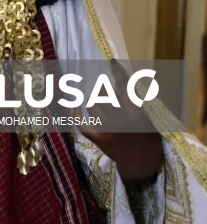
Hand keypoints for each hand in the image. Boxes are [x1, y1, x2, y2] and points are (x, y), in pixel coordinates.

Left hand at [80, 61, 162, 179]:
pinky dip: (77, 115)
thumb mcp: (147, 116)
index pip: (124, 86)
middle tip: (110, 98)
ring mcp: (107, 129)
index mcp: (134, 111)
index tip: (112, 61)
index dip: (118, 72)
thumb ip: (133, 100)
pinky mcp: (99, 139)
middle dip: (105, 91)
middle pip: (103, 93)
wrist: (141, 161)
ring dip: (97, 104)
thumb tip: (117, 84)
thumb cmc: (147, 136)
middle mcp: (120, 118)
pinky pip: (81, 124)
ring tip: (106, 111)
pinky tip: (76, 108)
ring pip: (92, 106)